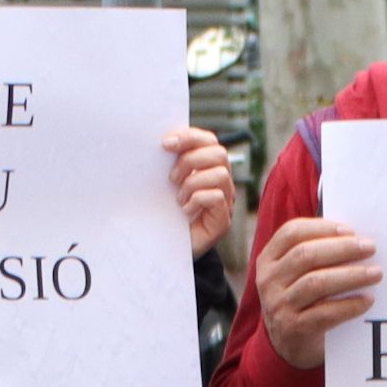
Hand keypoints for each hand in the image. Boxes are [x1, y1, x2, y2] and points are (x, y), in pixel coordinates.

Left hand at [162, 125, 236, 255]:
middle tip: (171, 177)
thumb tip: (161, 142)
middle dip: (191, 160)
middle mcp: (221, 181)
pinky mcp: (223, 221)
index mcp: (207, 167)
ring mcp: (226, 201)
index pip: (208, 140)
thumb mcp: (164, 184)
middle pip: (219, 153)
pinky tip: (185, 210)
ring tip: (178, 197)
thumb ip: (167, 164)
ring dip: (193, 183)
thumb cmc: (165, 213)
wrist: (166, 249)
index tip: (166, 144)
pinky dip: (197, 200)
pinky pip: (217, 197)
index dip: (190, 137)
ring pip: (220, 175)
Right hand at [256, 213, 381, 370]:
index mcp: (268, 260)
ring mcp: (278, 305)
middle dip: (342, 248)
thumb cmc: (302, 301)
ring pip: (316, 283)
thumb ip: (317, 256)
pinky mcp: (293, 328)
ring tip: (376, 273)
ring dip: (351, 275)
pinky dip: (349, 305)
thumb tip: (357, 239)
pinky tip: (367, 300)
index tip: (350, 230)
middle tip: (370, 247)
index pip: (291, 233)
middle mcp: (269, 281)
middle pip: (305, 255)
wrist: (289, 347)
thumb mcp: (297, 275)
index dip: (322, 228)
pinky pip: (325, 313)